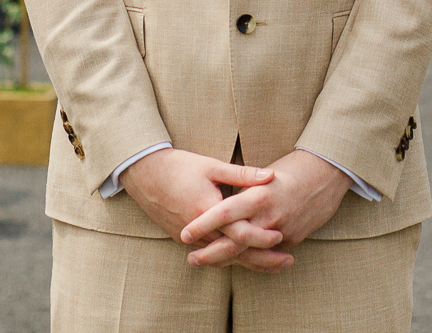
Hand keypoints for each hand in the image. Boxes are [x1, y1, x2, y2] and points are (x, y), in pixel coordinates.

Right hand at [119, 148, 281, 266]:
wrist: (144, 174)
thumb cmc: (179, 166)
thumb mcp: (212, 166)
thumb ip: (242, 174)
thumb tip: (270, 176)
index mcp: (208, 211)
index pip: (240, 232)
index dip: (262, 237)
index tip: (281, 238)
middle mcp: (199, 231)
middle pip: (235, 253)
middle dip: (262, 260)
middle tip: (287, 262)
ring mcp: (190, 238)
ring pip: (224, 258)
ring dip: (249, 263)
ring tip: (273, 266)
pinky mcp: (183, 239)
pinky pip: (211, 254)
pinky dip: (230, 259)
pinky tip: (245, 260)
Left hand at [178, 149, 351, 271]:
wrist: (327, 175)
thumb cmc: (293, 168)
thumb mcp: (264, 173)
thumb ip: (243, 190)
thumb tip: (222, 205)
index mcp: (258, 195)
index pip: (224, 213)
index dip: (203, 224)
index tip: (185, 233)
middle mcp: (269, 217)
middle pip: (234, 243)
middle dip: (211, 254)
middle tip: (191, 259)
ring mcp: (282, 231)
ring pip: (250, 254)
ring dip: (227, 261)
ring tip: (208, 262)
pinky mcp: (293, 240)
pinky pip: (267, 253)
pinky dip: (250, 258)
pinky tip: (234, 260)